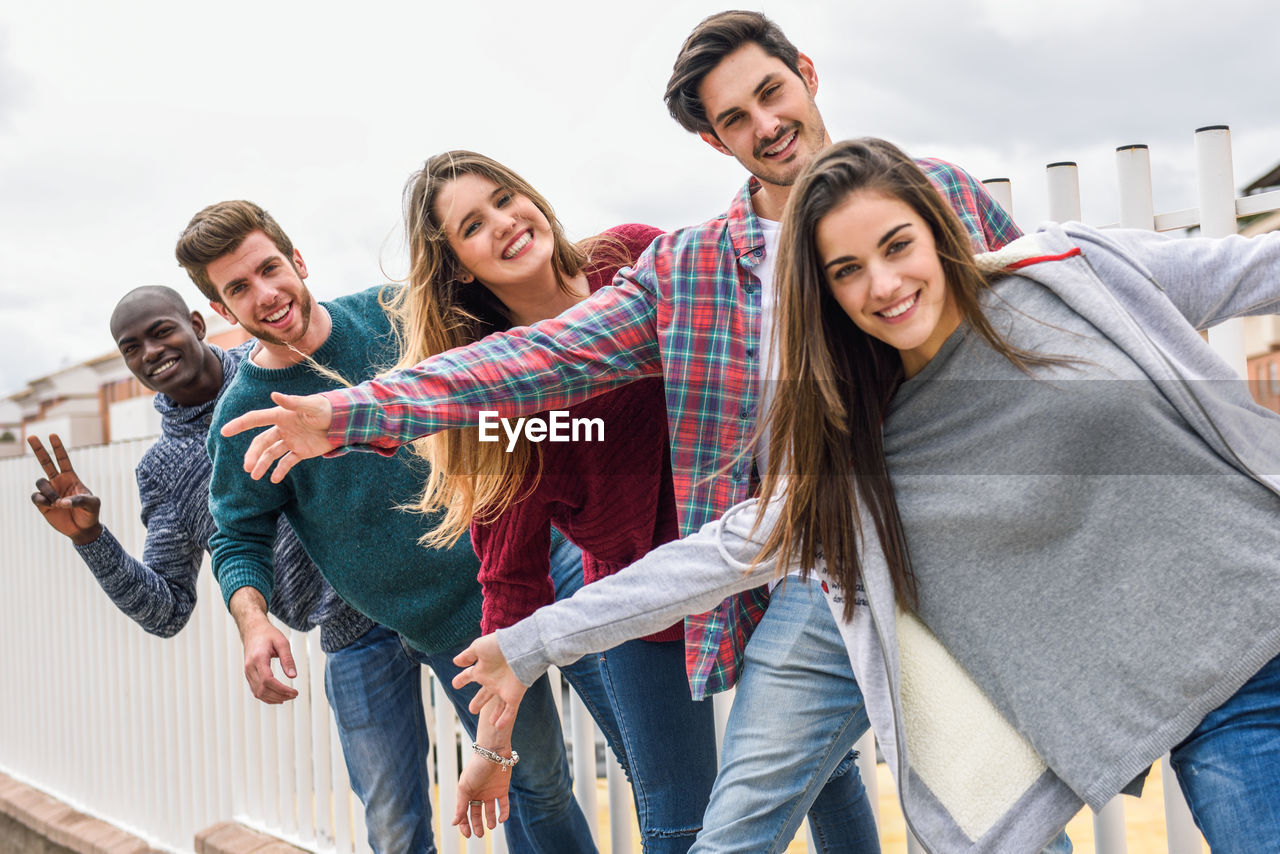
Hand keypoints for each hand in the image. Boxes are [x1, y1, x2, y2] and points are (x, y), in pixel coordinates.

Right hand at [28, 434, 102, 544]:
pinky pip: (35, 496)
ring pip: (40, 482)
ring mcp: (49, 491)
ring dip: (49, 492)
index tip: (52, 435)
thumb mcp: (93, 504)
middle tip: (31, 436)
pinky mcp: (42, 503)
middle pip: (45, 462)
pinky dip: (42, 500)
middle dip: (38, 449)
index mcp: (71, 478)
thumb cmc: (90, 513)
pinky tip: (51, 506)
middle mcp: (58, 481)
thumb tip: (62, 502)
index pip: (63, 459)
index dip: (58, 447)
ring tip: (58, 503)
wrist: (82, 529)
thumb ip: (80, 500)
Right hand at [219, 391, 335, 482]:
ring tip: (255, 476)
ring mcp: (291, 440)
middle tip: (247, 467)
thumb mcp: (312, 405)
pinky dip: (280, 470)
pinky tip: (275, 479)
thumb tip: (274, 396)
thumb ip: (293, 402)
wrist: (345, 421)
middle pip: (261, 442)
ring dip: (262, 464)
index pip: (256, 419)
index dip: (240, 424)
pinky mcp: (301, 451)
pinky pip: (287, 462)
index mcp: (281, 415)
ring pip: (271, 454)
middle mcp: (283, 428)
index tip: (224, 431)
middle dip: (253, 454)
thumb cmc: (328, 409)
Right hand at [230, 588, 297, 703]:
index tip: (294, 692)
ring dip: (274, 698)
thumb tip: (293, 676)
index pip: (268, 681)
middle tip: (294, 695)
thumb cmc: (268, 635)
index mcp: (258, 658)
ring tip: (288, 697)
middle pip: (263, 689)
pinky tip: (278, 697)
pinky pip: (256, 690)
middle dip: (280, 695)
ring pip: (258, 693)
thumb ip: (288, 659)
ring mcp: (247, 672)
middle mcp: (250, 667)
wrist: (253, 630)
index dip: (281, 690)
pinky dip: (267, 697)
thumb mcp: (282, 642)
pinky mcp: (248, 675)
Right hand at [452, 634, 527, 728]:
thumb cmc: (499, 646)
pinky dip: (504, 719)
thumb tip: (455, 662)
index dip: (462, 679)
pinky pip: (509, 711)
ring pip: (498, 705)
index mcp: (484, 668)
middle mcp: (493, 679)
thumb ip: (467, 655)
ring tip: (489, 724)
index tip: (455, 684)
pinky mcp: (514, 696)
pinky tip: (498, 726)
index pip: (469, 675)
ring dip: (494, 714)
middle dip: (479, 701)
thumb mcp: (478, 648)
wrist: (521, 650)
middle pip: (484, 694)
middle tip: (472, 709)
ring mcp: (504, 689)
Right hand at [453, 744, 511, 837]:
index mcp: (467, 793)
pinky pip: (504, 804)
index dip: (465, 824)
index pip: (464, 812)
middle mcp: (478, 793)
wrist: (493, 752)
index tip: (468, 834)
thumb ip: (461, 806)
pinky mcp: (502, 789)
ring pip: (491, 810)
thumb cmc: (476, 767)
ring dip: (491, 820)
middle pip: (477, 813)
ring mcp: (491, 791)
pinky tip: (502, 819)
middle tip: (480, 834)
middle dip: (478, 825)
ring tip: (491, 826)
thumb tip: (454, 823)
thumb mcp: (464, 788)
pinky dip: (504, 813)